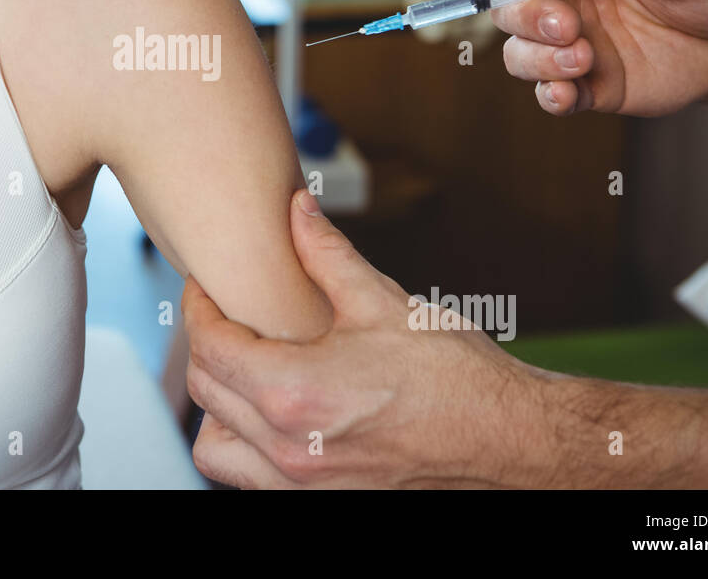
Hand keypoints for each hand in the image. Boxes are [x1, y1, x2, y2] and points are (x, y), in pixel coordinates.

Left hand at [183, 190, 554, 488]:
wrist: (509, 440)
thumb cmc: (455, 374)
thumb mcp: (384, 302)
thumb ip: (326, 253)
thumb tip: (295, 206)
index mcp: (294, 392)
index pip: (209, 348)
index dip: (198, 308)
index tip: (204, 286)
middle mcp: (287, 448)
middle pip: (205, 392)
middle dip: (205, 345)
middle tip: (225, 314)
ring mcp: (301, 485)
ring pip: (215, 448)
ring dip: (217, 406)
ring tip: (247, 370)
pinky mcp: (321, 501)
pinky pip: (251, 477)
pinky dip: (245, 444)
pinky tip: (275, 411)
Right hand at [492, 0, 707, 116]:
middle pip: (510, 3)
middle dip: (527, 15)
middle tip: (568, 26)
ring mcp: (568, 44)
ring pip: (519, 52)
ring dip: (538, 58)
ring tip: (583, 59)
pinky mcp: (585, 84)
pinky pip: (548, 93)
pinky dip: (550, 96)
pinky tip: (568, 94)